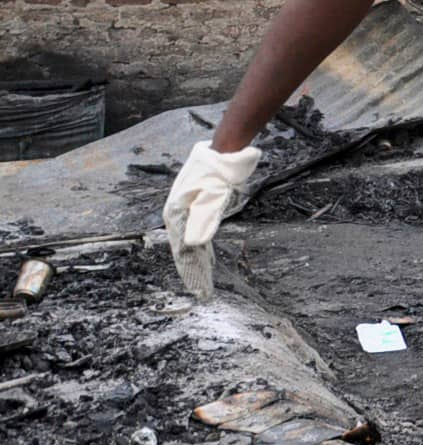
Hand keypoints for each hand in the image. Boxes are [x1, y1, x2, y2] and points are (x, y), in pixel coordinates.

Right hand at [162, 141, 261, 298]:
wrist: (224, 151)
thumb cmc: (217, 173)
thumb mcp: (212, 197)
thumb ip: (203, 220)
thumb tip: (194, 244)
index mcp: (177, 215)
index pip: (184, 251)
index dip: (191, 272)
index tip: (199, 291)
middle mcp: (178, 215)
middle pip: (185, 250)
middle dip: (194, 272)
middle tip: (202, 293)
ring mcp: (187, 211)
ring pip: (191, 244)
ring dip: (197, 263)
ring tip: (202, 282)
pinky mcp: (198, 208)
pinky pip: (198, 235)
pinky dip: (202, 250)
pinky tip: (206, 259)